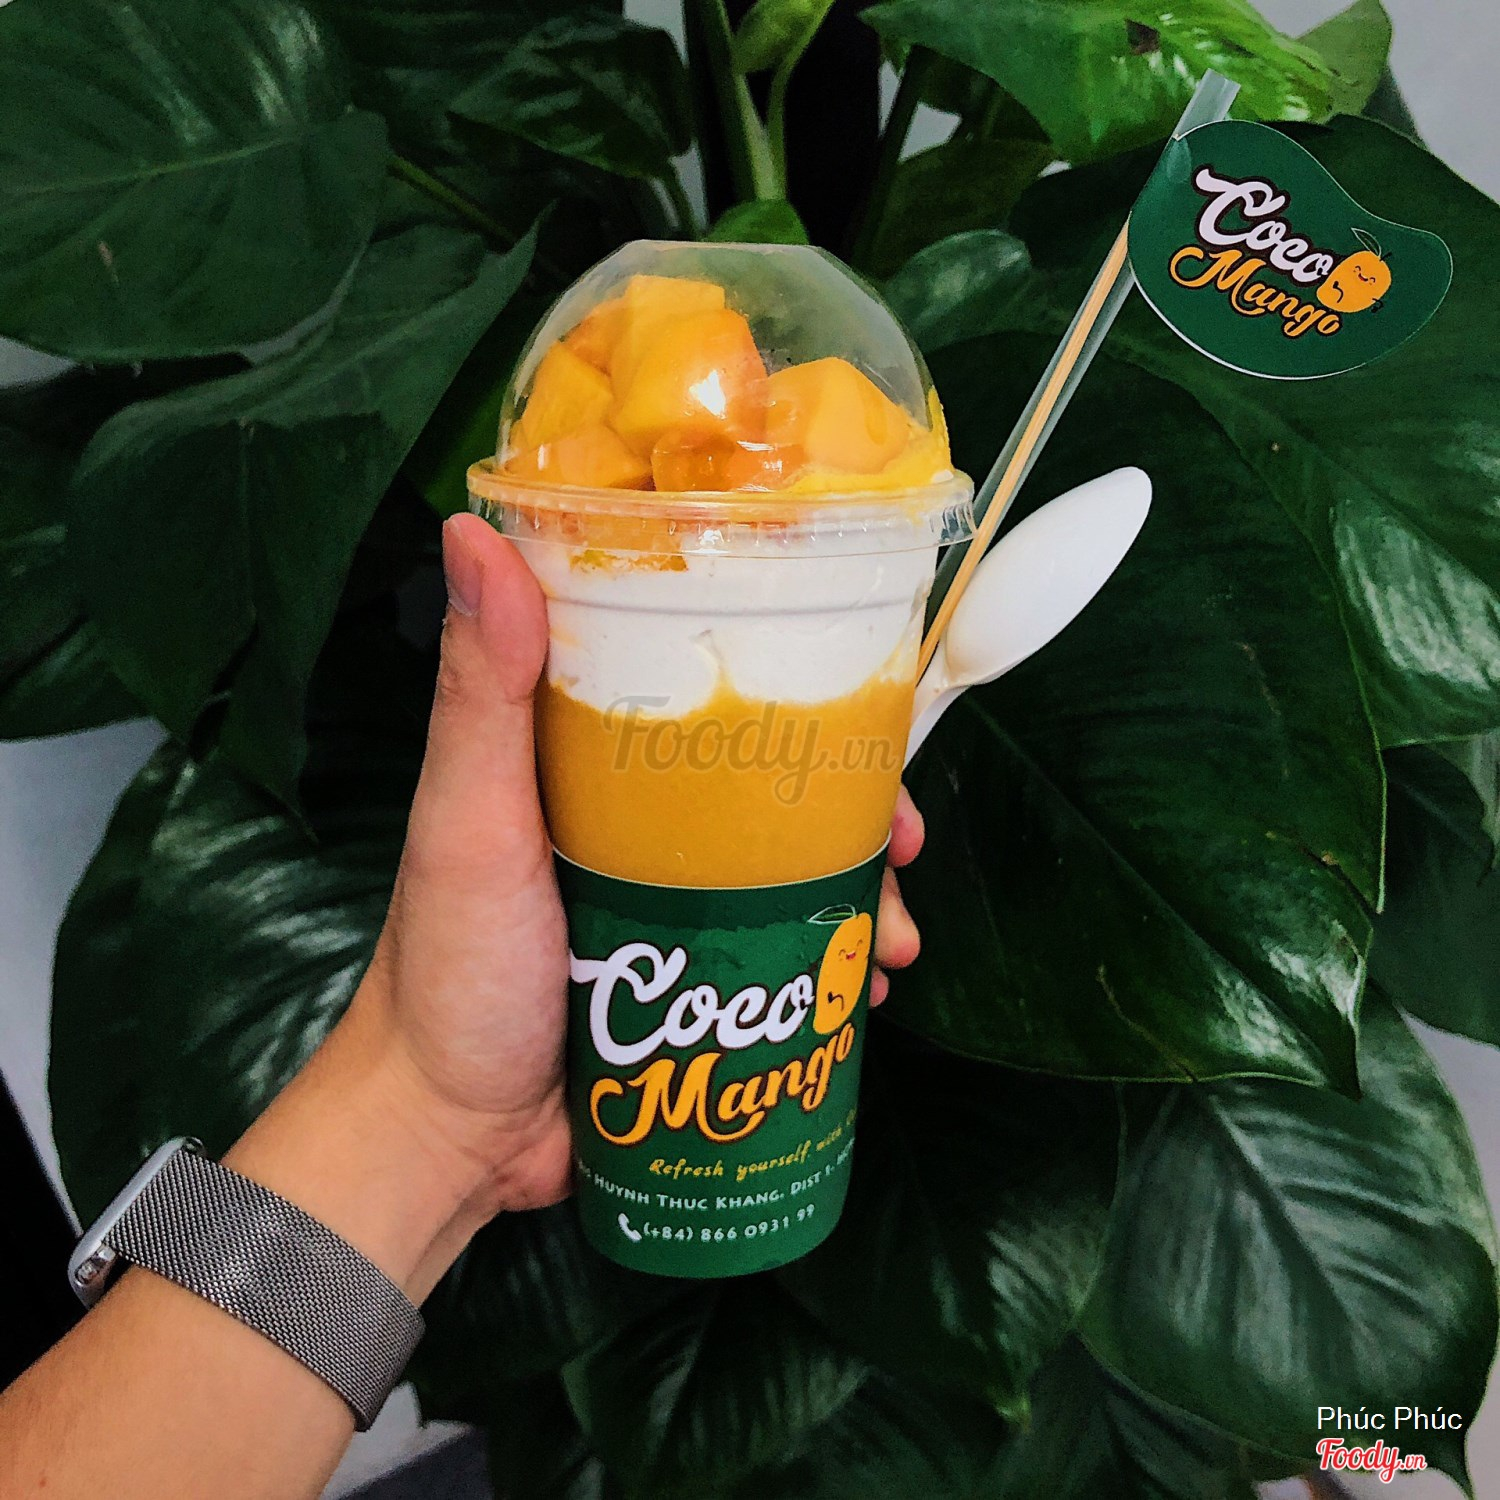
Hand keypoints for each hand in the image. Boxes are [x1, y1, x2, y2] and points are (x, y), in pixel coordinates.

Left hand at [256, 514, 926, 1292]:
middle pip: (771, 787)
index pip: (702, 690)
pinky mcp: (691, 983)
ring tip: (891, 944)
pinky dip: (830, 965)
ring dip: (858, 895)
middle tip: (903, 844)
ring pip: (791, 875)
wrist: (450, 1139)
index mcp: (590, 762)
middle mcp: (639, 823)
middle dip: (852, 807)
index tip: (858, 694)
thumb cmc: (453, 969)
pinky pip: (782, 955)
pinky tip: (866, 995)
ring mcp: (671, 906)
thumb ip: (482, 689)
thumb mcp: (469, 820)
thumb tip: (473, 527)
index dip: (788, 684)